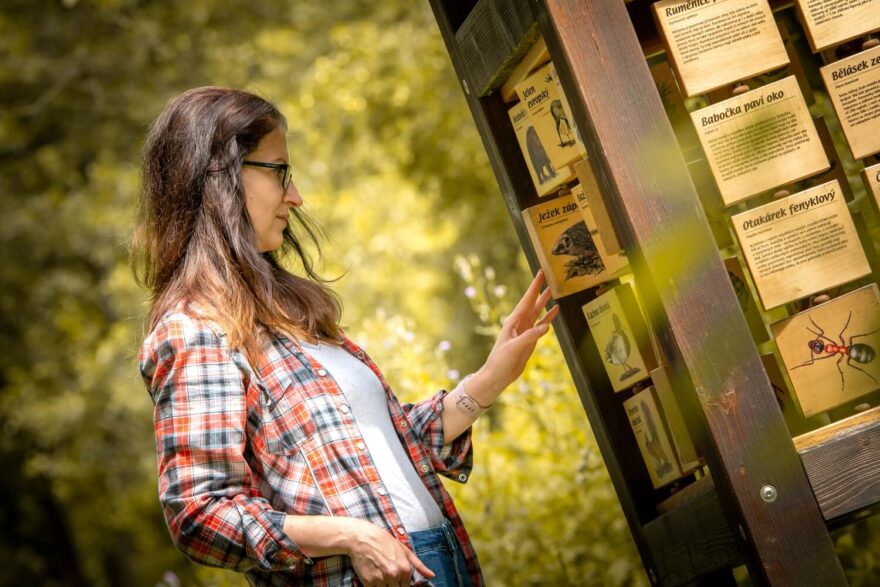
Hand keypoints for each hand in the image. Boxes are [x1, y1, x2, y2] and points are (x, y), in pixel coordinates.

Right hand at [345, 519, 433, 586]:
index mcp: (405, 569)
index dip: (401, 584)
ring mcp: (381, 580)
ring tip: (379, 575)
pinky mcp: (368, 583)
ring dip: (383, 586)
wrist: (361, 537)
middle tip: (386, 575)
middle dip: (393, 585)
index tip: (395, 580)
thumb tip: (432, 576)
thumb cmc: (383, 541)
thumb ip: (418, 565)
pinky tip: (372, 577)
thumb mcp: (404, 549)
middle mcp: (394, 575)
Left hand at [469, 269, 558, 400]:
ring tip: (554, 290)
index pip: (527, 300)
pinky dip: (549, 317)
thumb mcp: (514, 348)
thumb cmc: (501, 361)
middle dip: (540, 289)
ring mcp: (525, 330)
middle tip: (548, 275)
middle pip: (533, 302)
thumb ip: (530, 336)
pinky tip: (555, 311)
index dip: (534, 286)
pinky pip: (541, 324)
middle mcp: (520, 322)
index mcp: (514, 321)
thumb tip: (546, 325)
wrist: (498, 375)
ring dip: (545, 301)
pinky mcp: (530, 339)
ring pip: (538, 311)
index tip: (541, 273)